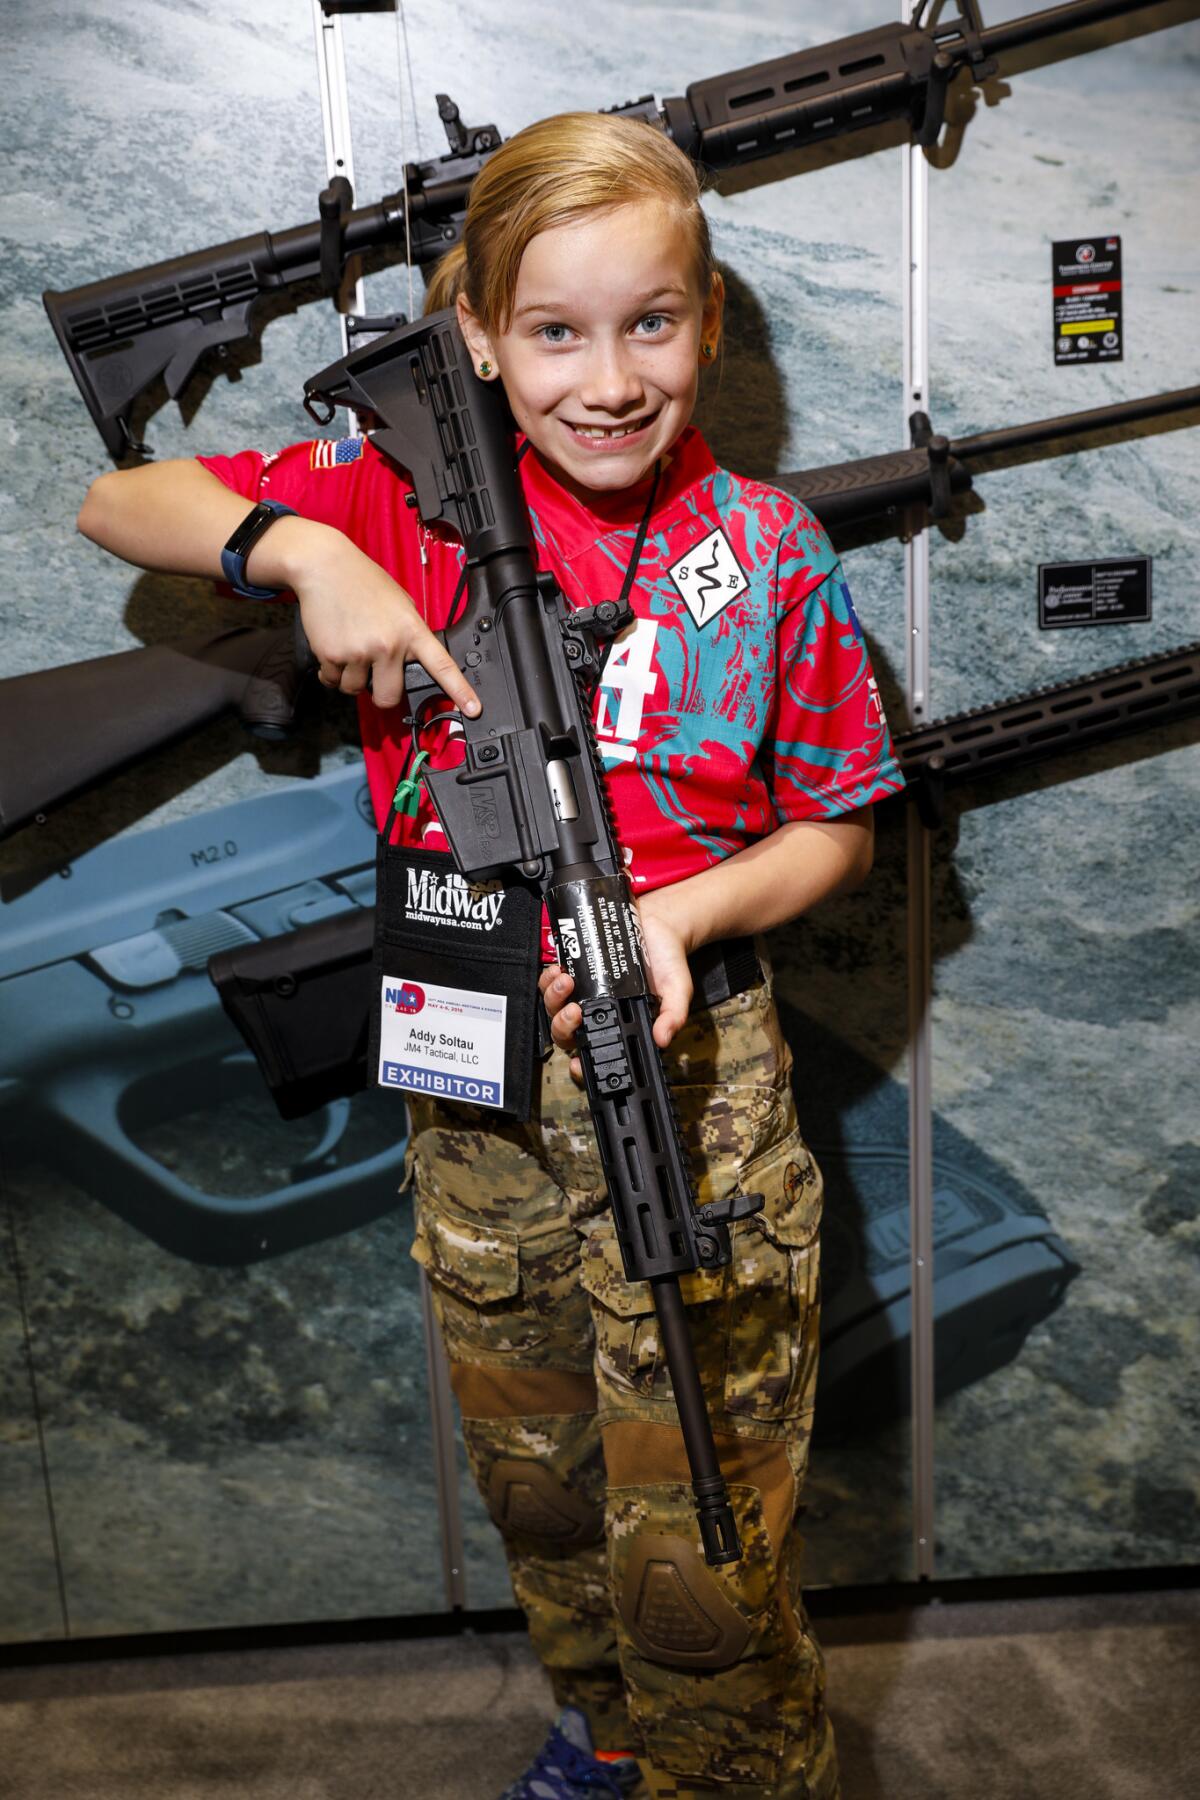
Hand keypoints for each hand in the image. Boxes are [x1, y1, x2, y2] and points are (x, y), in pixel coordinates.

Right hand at [277, 521, 479, 714]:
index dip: (459, 691)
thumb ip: (409, 633)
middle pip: (389, 697)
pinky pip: (333, 680)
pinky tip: (334, 649)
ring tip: (350, 649)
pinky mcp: (333, 655)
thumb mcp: (399, 603)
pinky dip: (331, 672)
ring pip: (356, 690)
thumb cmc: (362, 581)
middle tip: (374, 676)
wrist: (324, 566)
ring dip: (352, 678)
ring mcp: (360, 652)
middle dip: (381, 694)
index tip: (472, 709)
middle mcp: (389, 644)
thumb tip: (412, 659)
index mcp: (411, 630)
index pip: (442, 666)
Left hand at [539, 891, 694, 1087]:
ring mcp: (581, 992)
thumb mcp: (678, 991)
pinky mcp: (574, 969)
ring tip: (566, 983)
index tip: (578, 1064)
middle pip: (565, 1032)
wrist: (660, 924)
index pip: (594, 1052)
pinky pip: (550, 981)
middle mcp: (596, 1011)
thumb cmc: (667, 962)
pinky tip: (560, 970)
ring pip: (553, 1007)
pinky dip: (549, 978)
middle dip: (563, 1025)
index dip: (581, 1065)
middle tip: (575, 1011)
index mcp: (618, 1022)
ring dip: (553, 999)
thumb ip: (672, 1016)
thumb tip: (663, 1039)